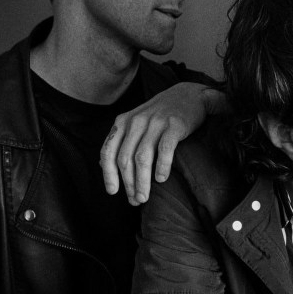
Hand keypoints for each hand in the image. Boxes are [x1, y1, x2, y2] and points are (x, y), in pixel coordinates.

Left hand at [99, 82, 225, 204]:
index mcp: (124, 121)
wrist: (190, 94)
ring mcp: (155, 122)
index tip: (113, 192)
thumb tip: (102, 164)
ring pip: (142, 158)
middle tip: (135, 200)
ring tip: (144, 196)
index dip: (108, 174)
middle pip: (125, 159)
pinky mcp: (174, 125)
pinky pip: (164, 149)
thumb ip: (121, 140)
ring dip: (141, 181)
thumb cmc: (162, 113)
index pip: (108, 151)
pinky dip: (162, 166)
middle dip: (128, 183)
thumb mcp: (136, 121)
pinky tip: (161, 178)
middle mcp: (136, 121)